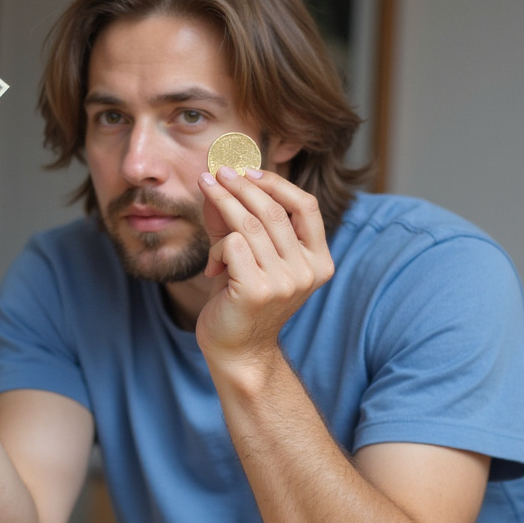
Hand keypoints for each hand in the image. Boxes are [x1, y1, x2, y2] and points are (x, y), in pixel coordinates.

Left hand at [195, 166, 333, 366]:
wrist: (236, 351)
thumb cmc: (242, 300)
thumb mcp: (249, 255)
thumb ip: (240, 220)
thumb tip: (222, 177)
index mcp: (318, 261)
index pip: (306, 206)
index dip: (276, 183)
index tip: (248, 171)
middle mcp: (307, 271)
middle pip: (272, 211)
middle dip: (239, 185)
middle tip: (214, 173)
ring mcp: (284, 282)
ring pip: (248, 225)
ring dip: (221, 206)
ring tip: (204, 193)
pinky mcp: (257, 290)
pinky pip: (231, 245)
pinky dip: (216, 249)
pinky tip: (212, 269)